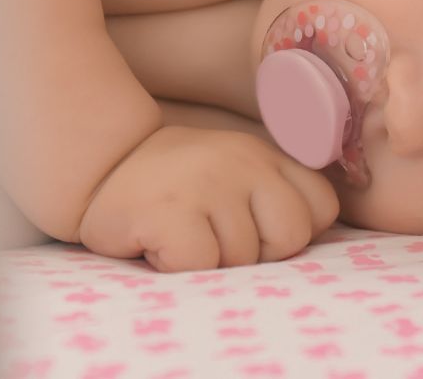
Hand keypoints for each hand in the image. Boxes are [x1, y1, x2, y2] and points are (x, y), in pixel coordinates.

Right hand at [78, 126, 338, 271]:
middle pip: (292, 236)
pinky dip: (178, 265)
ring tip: (183, 233)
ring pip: (243, 257)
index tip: (254, 227)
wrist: (101, 167)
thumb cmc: (178, 187)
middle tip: (216, 237)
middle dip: (258, 253)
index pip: (322, 207)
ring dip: (211, 260)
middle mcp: (244, 162)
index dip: (291, 231)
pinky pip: (201, 264)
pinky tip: (160, 241)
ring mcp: (209, 183)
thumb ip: (275, 195)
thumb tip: (305, 240)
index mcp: (266, 156)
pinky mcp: (171, 211)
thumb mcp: (237, 175)